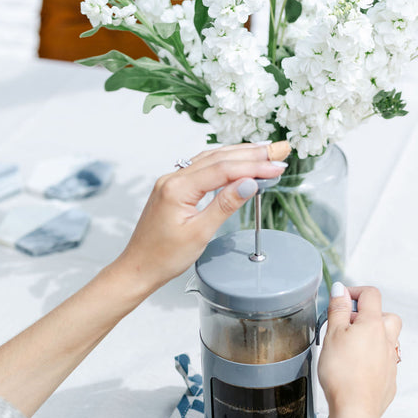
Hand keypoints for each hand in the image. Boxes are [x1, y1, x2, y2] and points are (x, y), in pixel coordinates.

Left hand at [116, 141, 289, 293]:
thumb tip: (248, 183)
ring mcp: (171, 181)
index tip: (277, 166)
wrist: (138, 268)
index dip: (253, 166)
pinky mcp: (173, 189)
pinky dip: (224, 163)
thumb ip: (224, 205)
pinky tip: (238, 162)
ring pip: (210, 159)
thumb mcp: (199, 234)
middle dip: (252, 154)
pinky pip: (202, 168)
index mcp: (177, 188)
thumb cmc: (163, 257)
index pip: (223, 169)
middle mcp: (173, 178)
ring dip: (239, 155)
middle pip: (218, 158)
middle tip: (279, 150)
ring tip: (266, 152)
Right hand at [318, 284, 401, 417]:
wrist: (355, 408)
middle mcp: (387, 339)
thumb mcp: (333, 334)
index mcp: (373, 324)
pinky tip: (357, 368)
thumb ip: (338, 310)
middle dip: (368, 315)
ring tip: (351, 348)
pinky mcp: (389, 378)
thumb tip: (341, 290)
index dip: (355, 292)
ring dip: (373, 337)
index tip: (341, 298)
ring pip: (387, 339)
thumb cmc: (342, 373)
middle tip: (347, 325)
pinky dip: (373, 359)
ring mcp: (391, 359)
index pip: (371, 295)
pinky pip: (385, 361)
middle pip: (386, 316)